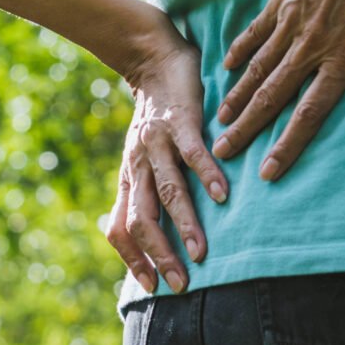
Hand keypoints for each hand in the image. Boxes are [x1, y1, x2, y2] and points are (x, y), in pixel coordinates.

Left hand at [105, 39, 228, 293]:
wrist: (152, 58)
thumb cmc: (154, 116)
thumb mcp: (141, 158)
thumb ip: (142, 192)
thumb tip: (144, 236)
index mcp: (129, 178)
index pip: (120, 228)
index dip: (132, 259)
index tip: (151, 287)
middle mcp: (137, 165)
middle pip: (142, 219)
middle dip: (160, 255)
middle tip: (181, 284)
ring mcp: (157, 143)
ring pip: (167, 191)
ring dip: (184, 225)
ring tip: (202, 252)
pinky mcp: (179, 121)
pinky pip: (192, 153)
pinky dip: (208, 176)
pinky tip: (225, 197)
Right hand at [213, 0, 344, 180]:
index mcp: (342, 56)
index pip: (310, 112)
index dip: (289, 145)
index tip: (269, 171)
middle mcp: (310, 45)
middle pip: (272, 97)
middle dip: (247, 129)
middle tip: (223, 153)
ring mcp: (290, 22)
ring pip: (257, 69)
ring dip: (237, 98)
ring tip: (220, 122)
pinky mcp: (279, 1)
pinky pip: (254, 33)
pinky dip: (239, 52)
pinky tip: (226, 70)